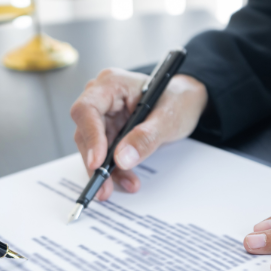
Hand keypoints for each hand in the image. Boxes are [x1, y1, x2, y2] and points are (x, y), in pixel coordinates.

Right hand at [70, 69, 207, 199]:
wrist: (185, 103)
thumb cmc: (178, 99)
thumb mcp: (169, 117)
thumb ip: (146, 136)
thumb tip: (122, 157)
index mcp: (112, 84)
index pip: (87, 109)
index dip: (90, 137)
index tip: (97, 162)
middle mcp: (102, 98)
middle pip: (85, 132)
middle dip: (95, 162)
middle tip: (105, 186)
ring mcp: (104, 116)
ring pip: (92, 147)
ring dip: (106, 170)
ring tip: (127, 184)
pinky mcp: (108, 131)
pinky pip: (104, 154)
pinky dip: (115, 170)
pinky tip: (128, 180)